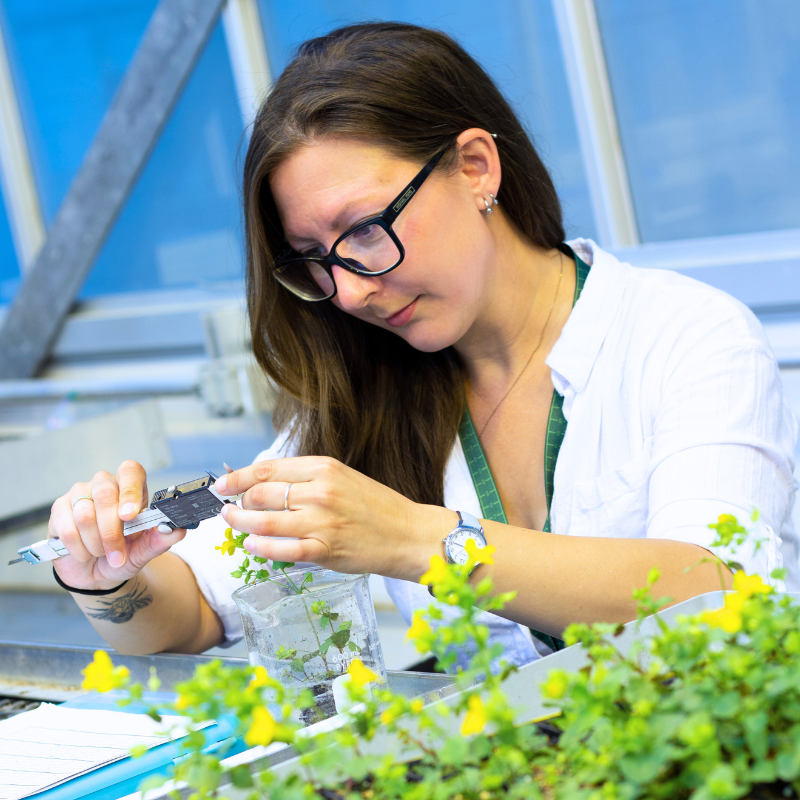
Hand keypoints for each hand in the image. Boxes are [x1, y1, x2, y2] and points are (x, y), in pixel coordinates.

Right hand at [48, 460, 185, 590]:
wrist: (97, 572)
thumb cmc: (123, 554)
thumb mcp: (145, 551)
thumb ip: (161, 539)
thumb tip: (178, 530)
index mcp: (131, 487)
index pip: (130, 471)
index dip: (129, 490)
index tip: (130, 515)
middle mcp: (104, 485)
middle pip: (105, 494)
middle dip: (111, 531)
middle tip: (118, 555)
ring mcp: (79, 494)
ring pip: (85, 513)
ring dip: (96, 543)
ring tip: (102, 554)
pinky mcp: (59, 509)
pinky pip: (67, 528)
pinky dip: (79, 548)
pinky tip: (84, 554)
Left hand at [213, 456, 452, 579]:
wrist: (409, 534)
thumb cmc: (376, 507)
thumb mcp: (343, 478)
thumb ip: (307, 479)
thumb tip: (263, 483)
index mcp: (325, 468)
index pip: (269, 469)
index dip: (238, 477)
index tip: (223, 484)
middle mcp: (321, 491)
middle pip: (261, 493)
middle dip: (238, 502)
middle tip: (230, 508)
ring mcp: (322, 521)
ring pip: (265, 521)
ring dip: (241, 523)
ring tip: (233, 524)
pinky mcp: (325, 550)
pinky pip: (282, 550)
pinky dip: (261, 547)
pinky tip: (252, 544)